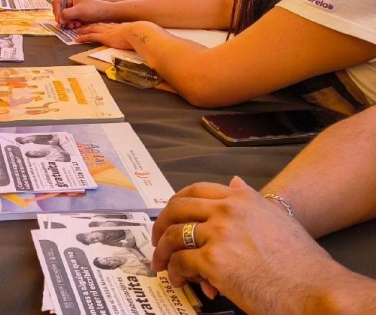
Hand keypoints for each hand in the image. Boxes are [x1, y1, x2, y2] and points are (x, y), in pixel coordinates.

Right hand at [53, 0, 109, 28]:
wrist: (107, 14)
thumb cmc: (94, 9)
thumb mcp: (79, 11)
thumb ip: (67, 14)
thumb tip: (59, 19)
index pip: (57, 2)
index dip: (56, 11)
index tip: (59, 19)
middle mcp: (71, 2)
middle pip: (60, 11)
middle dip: (63, 18)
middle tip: (66, 24)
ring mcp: (75, 10)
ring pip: (65, 17)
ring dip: (68, 22)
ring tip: (74, 25)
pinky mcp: (78, 16)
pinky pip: (70, 21)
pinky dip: (72, 24)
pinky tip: (77, 25)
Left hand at [71, 22, 137, 49]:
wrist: (138, 32)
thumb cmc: (140, 34)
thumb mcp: (136, 34)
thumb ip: (134, 35)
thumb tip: (138, 39)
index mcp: (118, 27)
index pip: (106, 25)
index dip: (99, 25)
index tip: (95, 25)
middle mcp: (110, 28)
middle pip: (97, 25)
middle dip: (89, 25)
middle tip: (81, 26)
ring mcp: (106, 31)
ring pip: (91, 29)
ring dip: (83, 30)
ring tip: (77, 31)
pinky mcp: (104, 37)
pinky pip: (90, 37)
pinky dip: (83, 38)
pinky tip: (76, 40)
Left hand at [151, 177, 335, 310]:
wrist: (316, 289)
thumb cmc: (302, 262)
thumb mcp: (278, 217)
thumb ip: (252, 200)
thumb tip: (234, 182)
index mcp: (242, 198)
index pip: (196, 191)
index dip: (177, 204)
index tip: (170, 217)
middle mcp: (227, 211)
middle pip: (177, 209)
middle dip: (161, 225)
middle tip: (157, 241)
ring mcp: (219, 234)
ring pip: (173, 235)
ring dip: (163, 252)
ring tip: (163, 266)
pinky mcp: (214, 260)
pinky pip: (181, 262)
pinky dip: (175, 272)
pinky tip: (180, 280)